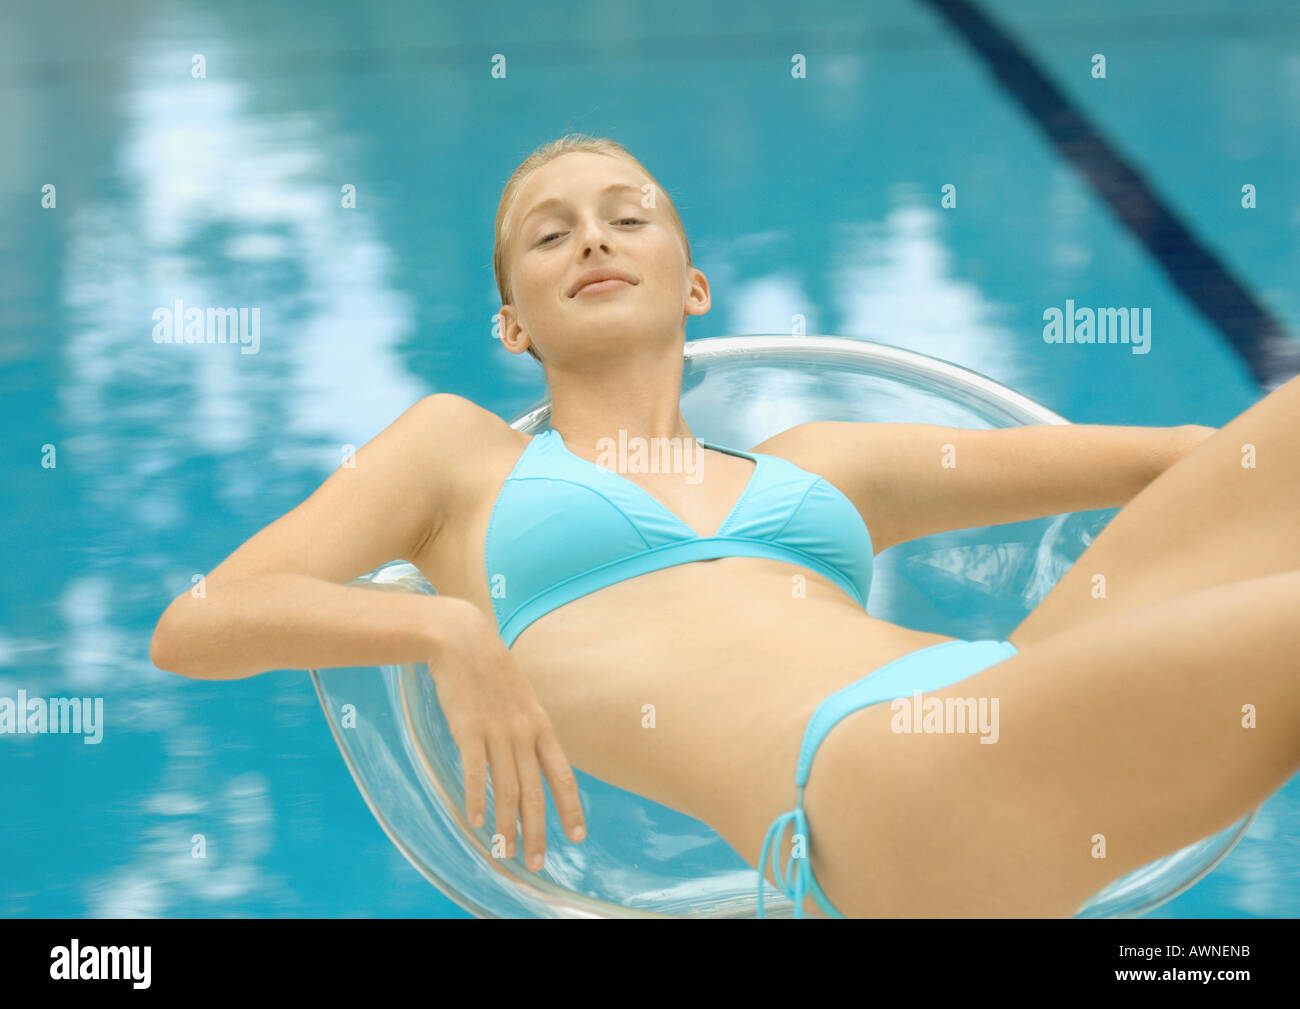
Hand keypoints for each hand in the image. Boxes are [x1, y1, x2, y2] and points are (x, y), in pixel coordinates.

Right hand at [425, 597, 585, 871]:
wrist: (463, 638)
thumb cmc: (490, 669)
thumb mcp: (521, 698)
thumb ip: (528, 728)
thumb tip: (532, 758)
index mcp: (541, 726)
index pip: (563, 775)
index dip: (571, 808)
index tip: (577, 837)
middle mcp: (524, 733)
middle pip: (534, 793)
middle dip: (537, 832)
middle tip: (536, 863)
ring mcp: (496, 732)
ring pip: (506, 790)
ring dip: (506, 826)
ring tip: (504, 853)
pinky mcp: (468, 729)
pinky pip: (474, 773)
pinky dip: (475, 800)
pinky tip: (475, 823)